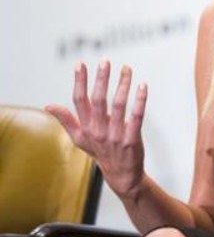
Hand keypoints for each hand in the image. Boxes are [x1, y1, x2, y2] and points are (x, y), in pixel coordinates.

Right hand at [45, 60, 147, 198]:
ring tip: (127, 69)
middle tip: (105, 61)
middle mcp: (98, 131)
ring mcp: (115, 136)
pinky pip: (136, 117)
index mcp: (85, 128)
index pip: (79, 101)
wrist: (121, 176)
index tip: (79, 64)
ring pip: (118, 106)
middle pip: (98, 101)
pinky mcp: (131, 140)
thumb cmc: (100, 152)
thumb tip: (48, 105)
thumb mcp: (80, 138)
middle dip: (101, 79)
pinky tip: (143, 86)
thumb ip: (66, 120)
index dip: (79, 82)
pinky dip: (140, 101)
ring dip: (123, 85)